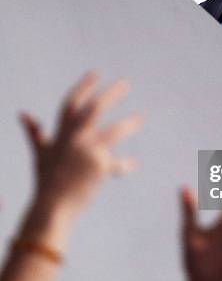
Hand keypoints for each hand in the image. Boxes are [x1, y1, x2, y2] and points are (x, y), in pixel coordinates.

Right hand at [20, 72, 142, 220]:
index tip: (96, 73)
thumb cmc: (46, 180)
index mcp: (61, 133)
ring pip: (114, 131)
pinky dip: (125, 165)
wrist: (52, 207)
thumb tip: (22, 114)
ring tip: (140, 118)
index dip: (83, 87)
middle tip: (126, 84)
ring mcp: (87, 151)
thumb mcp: (41, 152)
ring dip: (129, 123)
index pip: (72, 103)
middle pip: (95, 108)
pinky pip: (118, 164)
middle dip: (111, 94)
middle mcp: (74, 138)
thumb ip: (35, 132)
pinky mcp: (100, 166)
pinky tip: (132, 165)